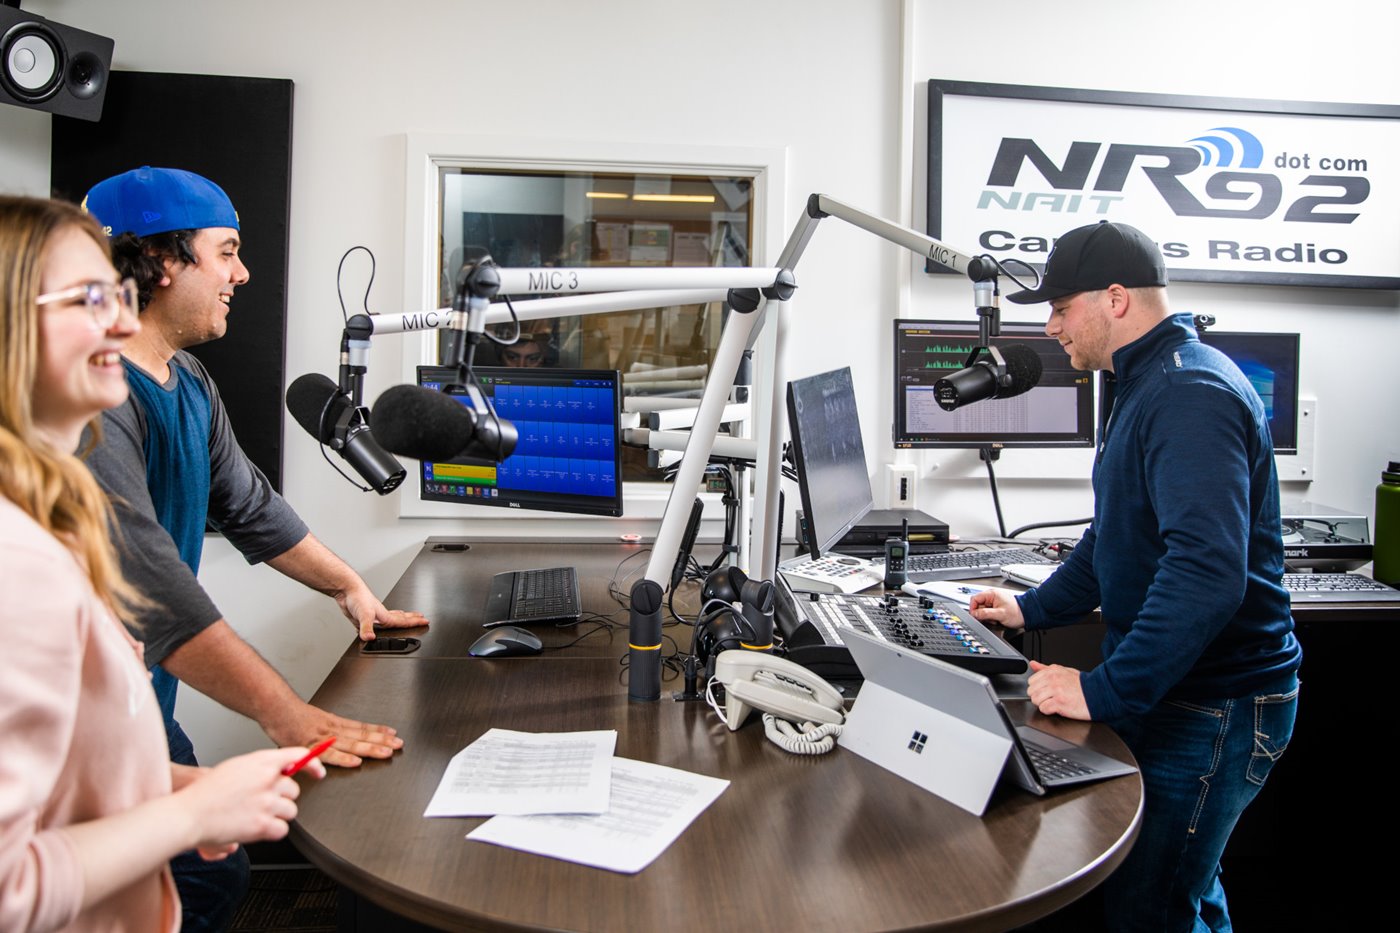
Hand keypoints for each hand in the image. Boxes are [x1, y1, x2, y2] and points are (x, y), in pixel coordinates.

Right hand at [174, 747, 323, 854]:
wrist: (188, 814)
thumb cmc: (207, 792)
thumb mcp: (236, 767)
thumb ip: (261, 767)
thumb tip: (281, 771)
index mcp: (261, 762)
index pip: (298, 756)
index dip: (313, 764)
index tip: (318, 772)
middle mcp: (267, 780)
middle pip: (294, 790)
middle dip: (281, 798)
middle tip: (260, 803)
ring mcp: (267, 802)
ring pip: (290, 810)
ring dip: (277, 816)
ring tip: (254, 815)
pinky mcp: (263, 825)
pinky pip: (282, 829)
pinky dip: (271, 831)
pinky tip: (255, 827)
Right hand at [261, 700, 402, 767]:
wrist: (275, 707)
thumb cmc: (290, 714)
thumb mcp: (314, 720)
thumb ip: (326, 733)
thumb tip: (336, 742)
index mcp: (333, 723)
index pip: (361, 727)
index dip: (378, 731)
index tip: (393, 734)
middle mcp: (332, 729)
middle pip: (361, 736)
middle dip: (381, 741)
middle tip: (398, 745)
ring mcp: (322, 738)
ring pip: (351, 744)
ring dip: (370, 749)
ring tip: (387, 752)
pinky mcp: (310, 746)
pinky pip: (328, 754)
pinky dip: (343, 758)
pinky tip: (356, 762)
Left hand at [336, 583, 428, 640]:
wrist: (347, 589)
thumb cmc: (358, 597)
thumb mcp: (364, 614)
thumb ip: (367, 627)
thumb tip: (370, 638)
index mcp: (385, 615)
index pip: (404, 621)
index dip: (415, 622)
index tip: (426, 621)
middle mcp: (381, 615)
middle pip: (400, 618)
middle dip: (412, 618)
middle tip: (422, 618)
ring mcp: (373, 616)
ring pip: (390, 619)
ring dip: (400, 618)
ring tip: (407, 618)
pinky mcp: (363, 618)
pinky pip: (376, 624)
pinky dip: (380, 625)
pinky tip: (376, 629)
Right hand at [967, 587, 1025, 628]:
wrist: (1026, 615)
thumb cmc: (1017, 613)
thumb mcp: (1000, 614)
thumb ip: (985, 613)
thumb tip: (974, 614)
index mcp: (991, 594)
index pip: (974, 599)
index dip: (973, 608)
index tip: (975, 616)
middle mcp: (991, 596)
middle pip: (978, 604)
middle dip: (981, 614)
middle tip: (988, 619)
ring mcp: (993, 601)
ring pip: (982, 609)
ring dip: (986, 616)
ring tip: (995, 619)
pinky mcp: (995, 606)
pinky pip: (987, 611)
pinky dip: (990, 617)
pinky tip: (996, 619)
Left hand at [1026, 661, 1090, 719]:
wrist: (1099, 695)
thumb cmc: (1083, 685)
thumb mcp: (1064, 671)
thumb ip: (1046, 669)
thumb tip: (1033, 664)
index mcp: (1052, 671)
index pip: (1031, 681)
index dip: (1038, 688)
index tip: (1045, 690)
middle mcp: (1053, 680)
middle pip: (1031, 691)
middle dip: (1039, 697)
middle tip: (1050, 698)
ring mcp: (1056, 691)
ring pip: (1035, 700)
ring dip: (1043, 704)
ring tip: (1054, 703)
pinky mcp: (1059, 703)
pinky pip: (1043, 709)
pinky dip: (1049, 711)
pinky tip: (1057, 708)